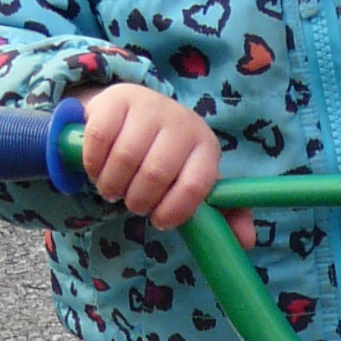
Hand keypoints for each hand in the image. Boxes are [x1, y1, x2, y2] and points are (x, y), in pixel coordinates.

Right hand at [79, 83, 255, 246]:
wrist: (135, 112)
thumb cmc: (169, 156)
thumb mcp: (195, 180)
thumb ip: (223, 212)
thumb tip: (247, 241)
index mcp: (206, 147)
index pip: (195, 186)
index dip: (174, 211)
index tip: (159, 220)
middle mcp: (182, 122)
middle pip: (155, 174)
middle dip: (137, 200)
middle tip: (132, 203)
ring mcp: (150, 107)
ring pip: (125, 159)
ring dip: (112, 185)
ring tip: (113, 187)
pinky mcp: (117, 99)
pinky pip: (100, 140)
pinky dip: (93, 165)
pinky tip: (97, 168)